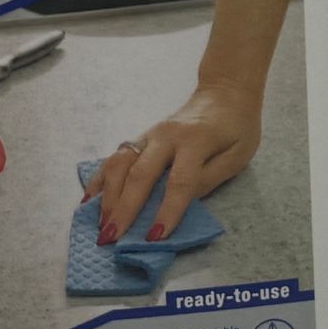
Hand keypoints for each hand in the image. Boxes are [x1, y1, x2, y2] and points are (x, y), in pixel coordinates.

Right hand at [83, 81, 263, 242]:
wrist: (224, 91)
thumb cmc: (236, 126)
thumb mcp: (238, 154)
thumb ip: (212, 177)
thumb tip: (184, 201)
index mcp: (196, 141)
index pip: (179, 181)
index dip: (167, 211)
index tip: (155, 237)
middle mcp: (166, 136)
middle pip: (140, 174)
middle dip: (124, 208)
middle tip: (111, 237)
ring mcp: (149, 135)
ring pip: (120, 164)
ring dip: (107, 196)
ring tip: (100, 225)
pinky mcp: (141, 137)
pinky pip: (115, 157)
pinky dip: (99, 178)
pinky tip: (89, 200)